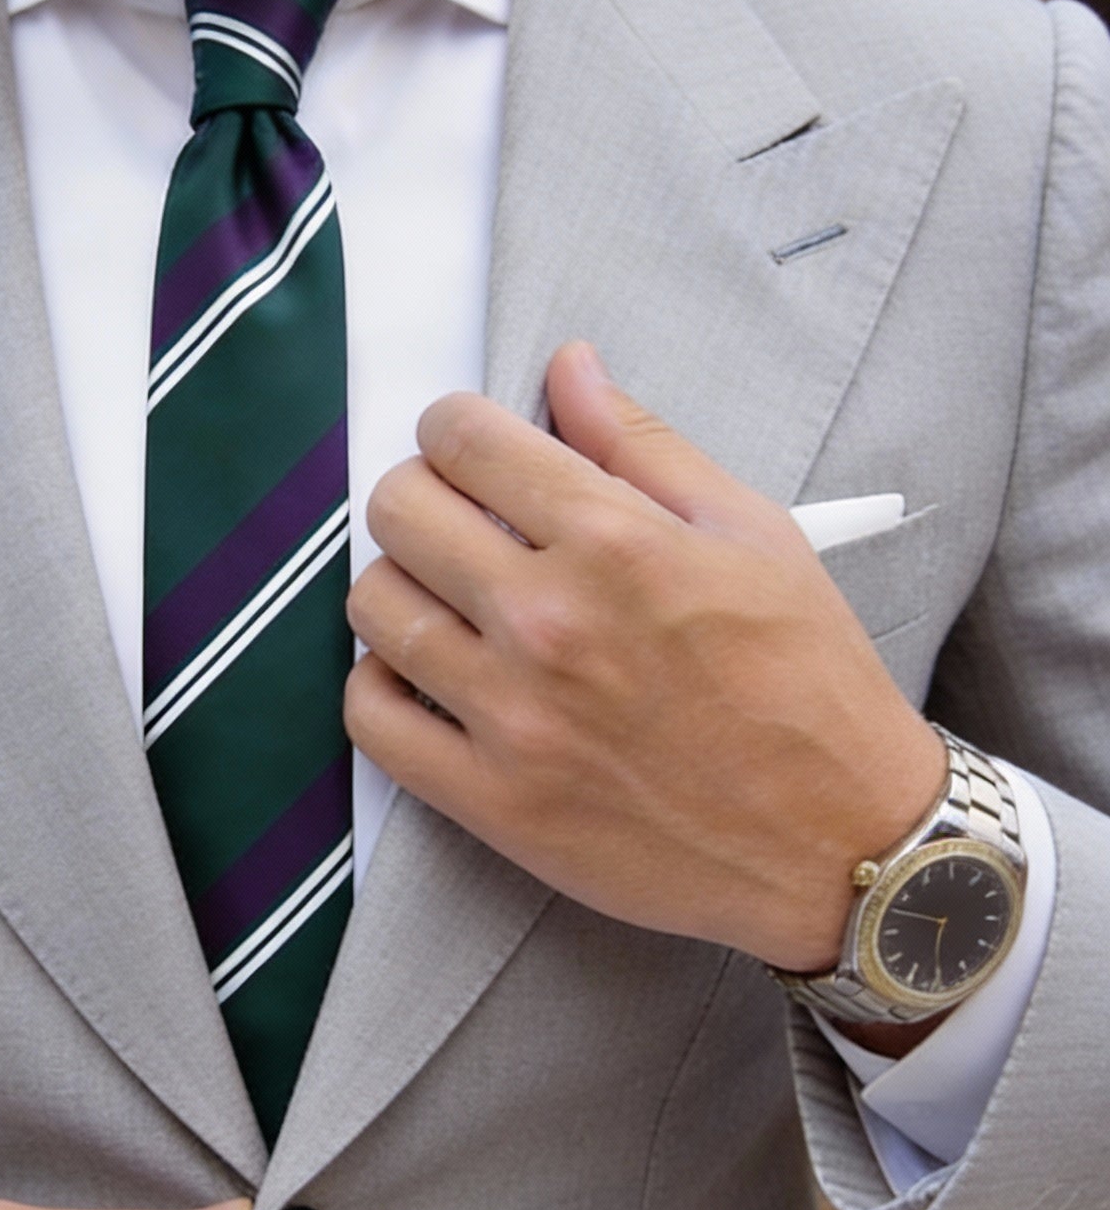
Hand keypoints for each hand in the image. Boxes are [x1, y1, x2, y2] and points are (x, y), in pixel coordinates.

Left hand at [344, 341, 946, 971]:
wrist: (840, 842)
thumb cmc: (808, 685)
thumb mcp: (754, 535)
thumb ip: (644, 445)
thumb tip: (568, 367)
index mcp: (614, 543)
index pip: (464, 440)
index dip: (453, 427)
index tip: (468, 446)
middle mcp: (548, 622)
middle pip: (399, 511)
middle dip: (420, 494)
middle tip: (457, 518)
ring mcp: (511, 715)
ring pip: (373, 607)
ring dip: (399, 585)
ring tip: (447, 598)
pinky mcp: (489, 799)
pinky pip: (370, 718)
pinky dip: (379, 684)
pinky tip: (424, 673)